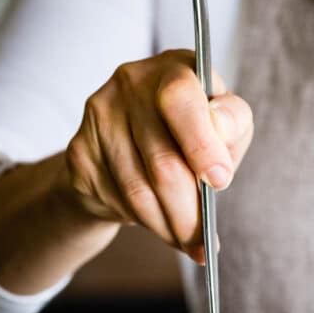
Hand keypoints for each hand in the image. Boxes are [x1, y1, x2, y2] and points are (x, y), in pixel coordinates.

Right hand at [65, 49, 252, 263]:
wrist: (136, 148)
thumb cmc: (192, 136)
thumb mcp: (226, 128)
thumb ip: (232, 128)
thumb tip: (220, 144)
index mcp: (174, 69)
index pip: (180, 98)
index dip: (201, 144)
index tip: (220, 181)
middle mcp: (131, 82)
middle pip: (162, 161)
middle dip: (189, 212)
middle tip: (205, 242)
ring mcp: (100, 115)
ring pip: (139, 190)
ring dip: (169, 226)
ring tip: (187, 241)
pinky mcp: (81, 150)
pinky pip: (117, 200)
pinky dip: (147, 223)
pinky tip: (161, 225)